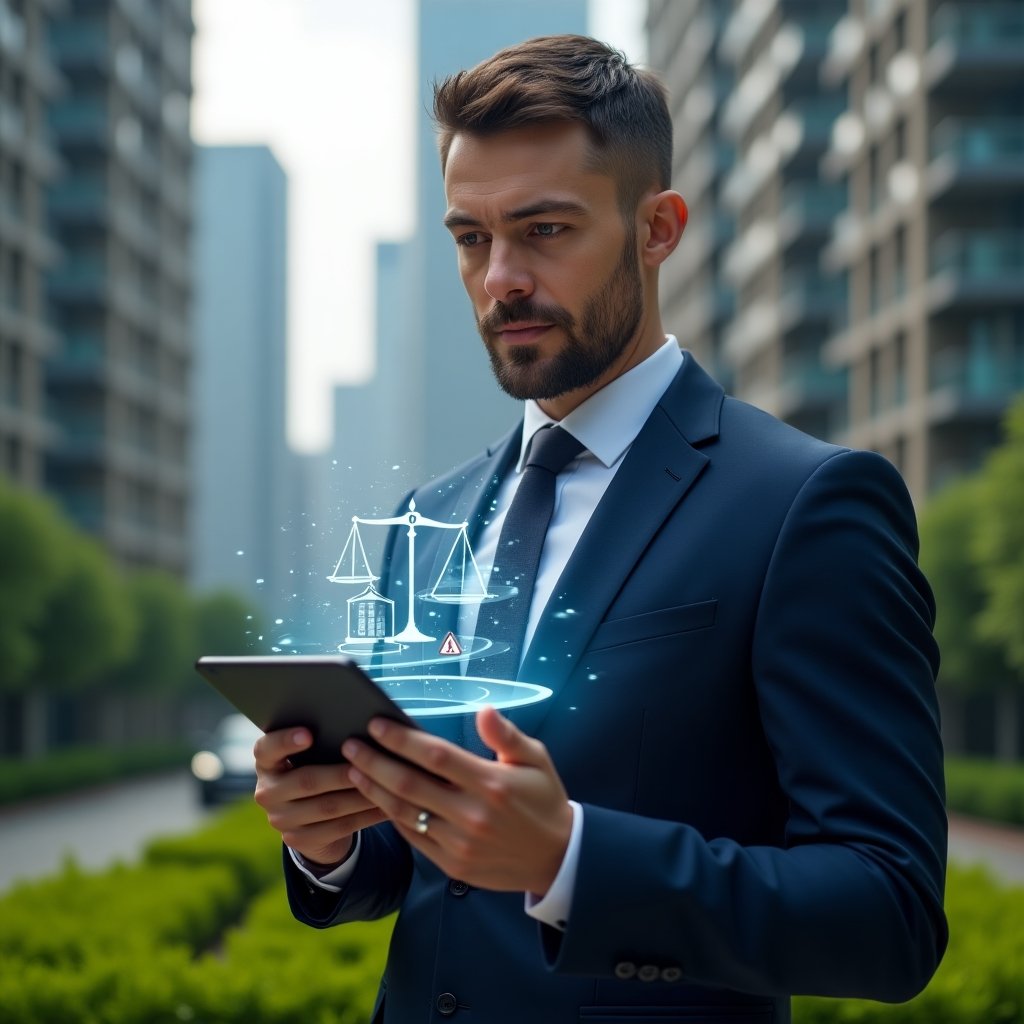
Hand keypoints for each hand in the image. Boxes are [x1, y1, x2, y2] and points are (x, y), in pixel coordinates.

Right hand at [253, 727, 386, 867]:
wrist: (308, 816)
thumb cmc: (316, 766)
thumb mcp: (309, 754)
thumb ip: (321, 740)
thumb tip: (355, 727)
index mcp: (266, 762)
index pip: (267, 749)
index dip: (286, 741)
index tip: (309, 734)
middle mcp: (267, 792)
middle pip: (306, 781)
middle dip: (340, 773)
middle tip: (367, 764)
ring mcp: (280, 819)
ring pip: (327, 807)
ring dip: (359, 796)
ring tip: (385, 784)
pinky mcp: (298, 840)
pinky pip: (338, 828)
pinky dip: (365, 816)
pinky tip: (385, 806)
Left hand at [343, 705, 572, 895]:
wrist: (557, 858)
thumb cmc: (543, 799)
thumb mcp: (536, 759)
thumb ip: (506, 735)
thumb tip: (484, 710)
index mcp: (492, 783)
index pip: (436, 756)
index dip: (402, 739)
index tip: (376, 724)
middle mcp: (473, 814)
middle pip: (410, 784)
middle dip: (374, 762)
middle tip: (350, 745)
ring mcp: (460, 843)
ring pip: (405, 813)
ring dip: (374, 790)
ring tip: (352, 770)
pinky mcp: (453, 864)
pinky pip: (414, 838)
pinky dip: (393, 817)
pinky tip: (378, 799)